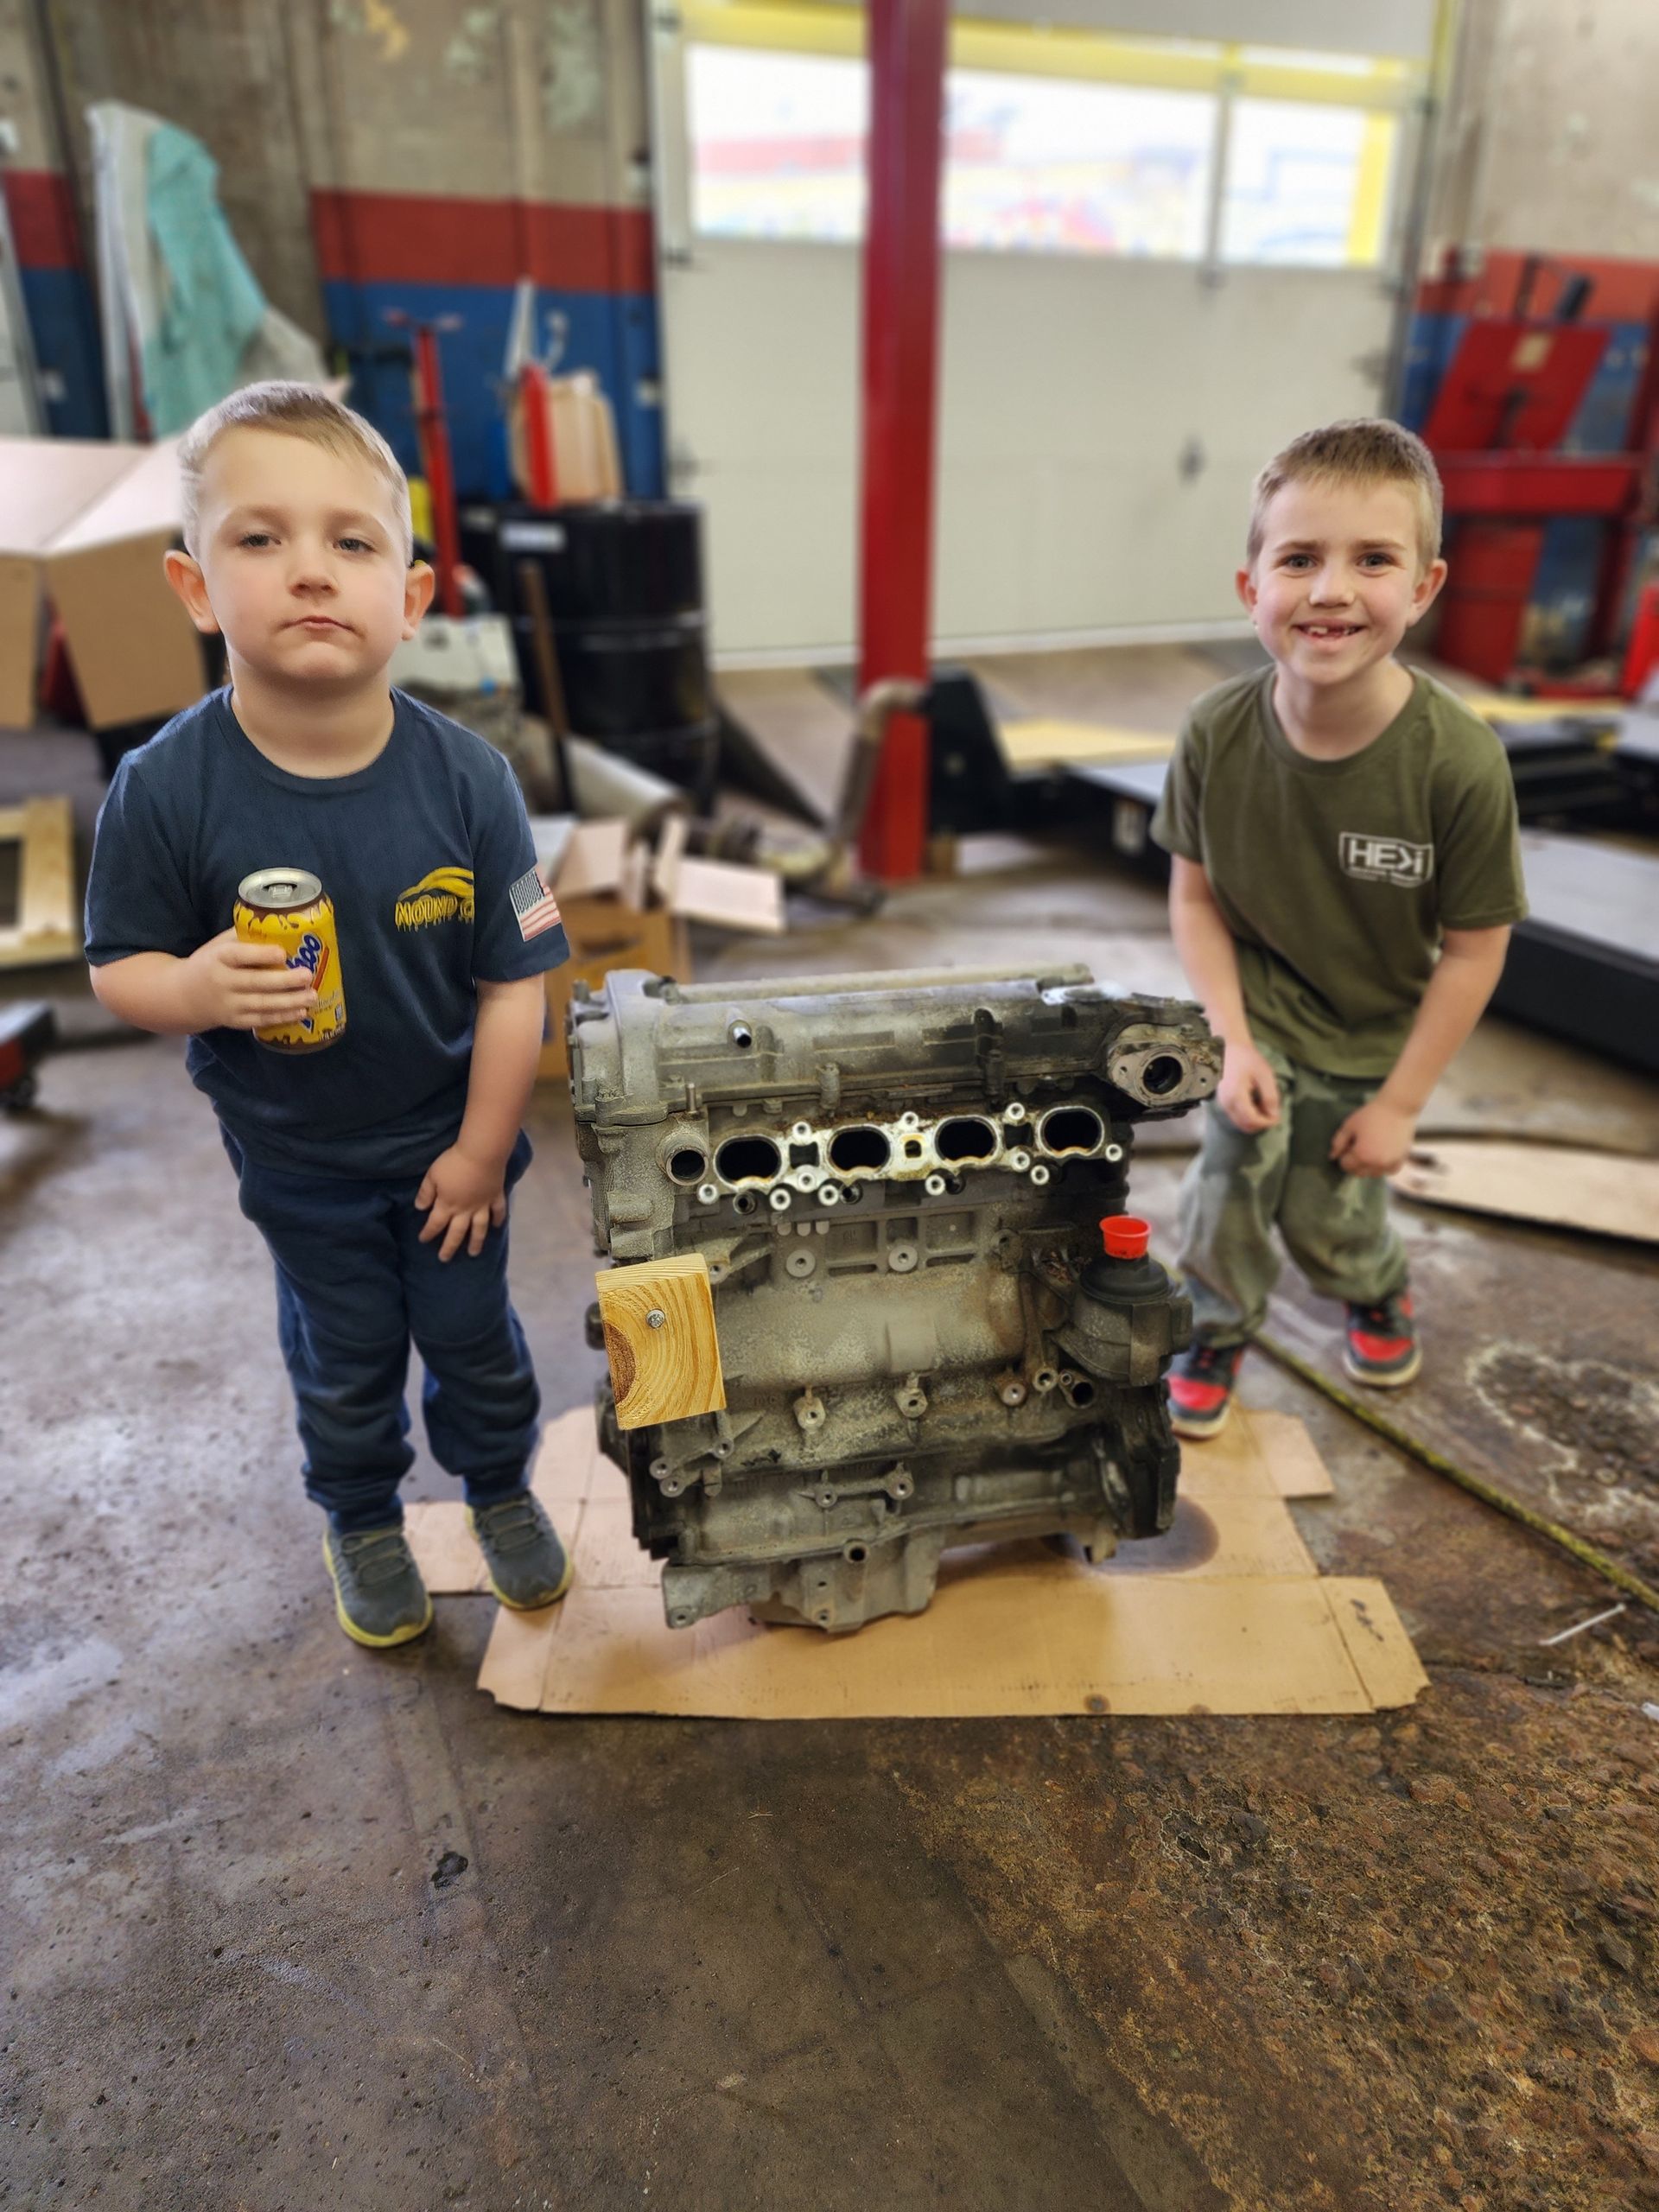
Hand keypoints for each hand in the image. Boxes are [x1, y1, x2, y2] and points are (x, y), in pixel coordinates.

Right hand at [181, 927, 317, 1032]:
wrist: (184, 996)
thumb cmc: (210, 963)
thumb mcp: (218, 945)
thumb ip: (243, 937)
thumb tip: (278, 925)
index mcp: (218, 958)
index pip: (238, 956)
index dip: (260, 955)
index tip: (282, 952)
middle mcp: (222, 982)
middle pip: (255, 982)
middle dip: (284, 980)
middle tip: (308, 976)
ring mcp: (228, 1005)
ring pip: (261, 1004)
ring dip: (289, 1002)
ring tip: (312, 996)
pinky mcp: (235, 1021)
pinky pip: (261, 1020)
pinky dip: (282, 1017)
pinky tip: (301, 1012)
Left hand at [415, 1144, 507, 1260]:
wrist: (482, 1153)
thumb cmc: (454, 1162)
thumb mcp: (432, 1175)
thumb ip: (426, 1193)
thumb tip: (420, 1208)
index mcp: (447, 1205)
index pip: (435, 1224)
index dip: (428, 1233)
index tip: (423, 1240)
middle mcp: (465, 1210)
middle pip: (456, 1233)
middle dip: (449, 1247)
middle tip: (444, 1258)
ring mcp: (482, 1205)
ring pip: (479, 1228)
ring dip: (476, 1242)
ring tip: (474, 1253)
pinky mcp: (496, 1196)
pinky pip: (498, 1211)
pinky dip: (498, 1219)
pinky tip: (497, 1226)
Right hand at [1216, 1041, 1281, 1133]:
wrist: (1231, 1049)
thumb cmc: (1248, 1059)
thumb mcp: (1265, 1075)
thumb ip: (1270, 1097)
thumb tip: (1274, 1115)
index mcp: (1236, 1096)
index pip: (1252, 1120)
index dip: (1267, 1122)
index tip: (1277, 1117)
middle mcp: (1226, 1104)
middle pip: (1245, 1126)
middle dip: (1261, 1124)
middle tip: (1273, 1113)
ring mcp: (1223, 1104)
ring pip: (1241, 1123)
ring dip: (1255, 1120)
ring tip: (1265, 1107)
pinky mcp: (1223, 1102)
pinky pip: (1237, 1117)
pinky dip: (1248, 1116)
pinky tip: (1256, 1105)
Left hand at [1330, 1098, 1416, 1177]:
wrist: (1398, 1108)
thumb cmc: (1371, 1115)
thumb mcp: (1349, 1126)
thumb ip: (1338, 1142)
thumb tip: (1332, 1156)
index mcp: (1362, 1156)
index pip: (1346, 1166)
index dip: (1344, 1154)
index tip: (1350, 1143)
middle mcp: (1376, 1164)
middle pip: (1359, 1173)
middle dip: (1355, 1163)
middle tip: (1359, 1145)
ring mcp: (1390, 1164)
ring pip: (1373, 1174)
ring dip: (1369, 1166)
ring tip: (1371, 1148)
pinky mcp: (1401, 1160)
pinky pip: (1388, 1171)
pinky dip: (1383, 1166)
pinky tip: (1382, 1153)